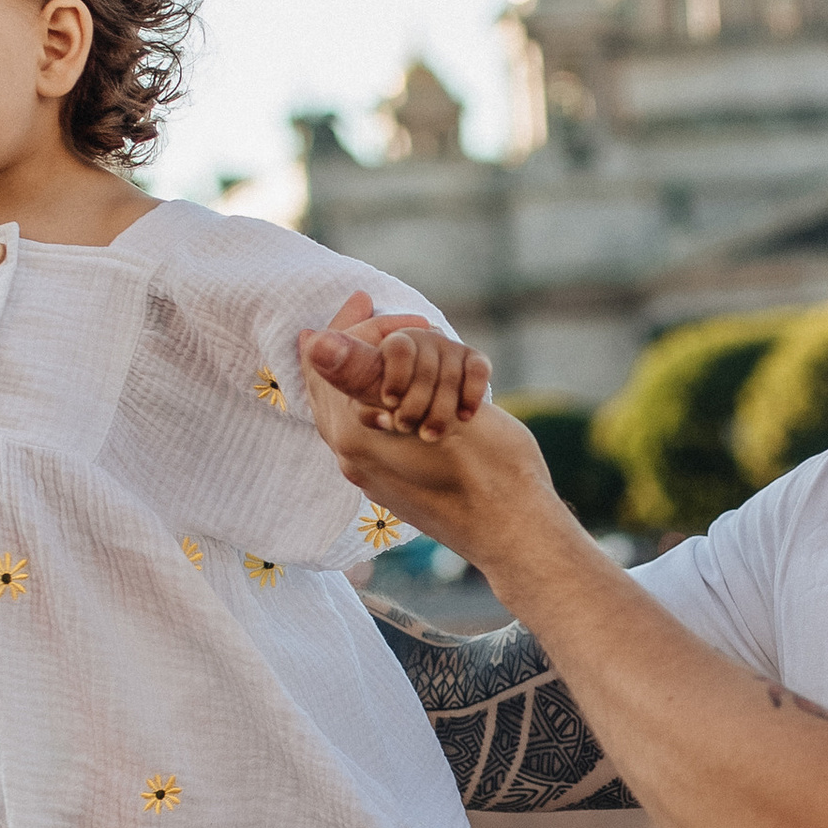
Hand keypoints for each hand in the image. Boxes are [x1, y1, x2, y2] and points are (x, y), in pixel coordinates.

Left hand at [298, 305, 561, 580]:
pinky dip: (446, 396)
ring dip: (424, 374)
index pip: (321, 363)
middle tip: (421, 328)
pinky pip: (417, 415)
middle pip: (357, 372)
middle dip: (392, 349)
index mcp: (350, 436)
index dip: (344, 325)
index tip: (366, 298)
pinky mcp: (420, 465)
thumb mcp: (414, 410)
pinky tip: (469, 407)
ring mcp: (389, 460)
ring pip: (390, 389)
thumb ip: (361, 374)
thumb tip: (311, 342)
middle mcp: (360, 450)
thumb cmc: (476, 473)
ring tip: (451, 388)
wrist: (516, 528)